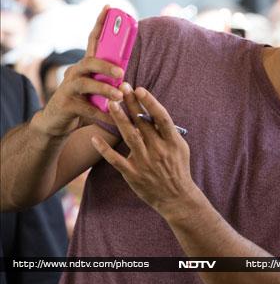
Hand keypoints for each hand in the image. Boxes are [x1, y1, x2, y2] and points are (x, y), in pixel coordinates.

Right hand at [32, 5, 121, 135]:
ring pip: (85, 83)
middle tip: (121, 72)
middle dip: (105, 65)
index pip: (92, 40)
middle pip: (89, 61)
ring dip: (104, 89)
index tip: (109, 7)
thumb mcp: (97, 90)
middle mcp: (74, 72)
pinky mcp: (65, 104)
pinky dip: (100, 113)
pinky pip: (85, 108)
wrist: (56, 123)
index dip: (100, 23)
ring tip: (119, 96)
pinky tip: (111, 118)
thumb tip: (126, 76)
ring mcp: (67, 88)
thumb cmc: (83, 104)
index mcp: (85, 66)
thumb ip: (108, 81)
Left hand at [90, 85, 197, 217]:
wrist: (176, 197)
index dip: (151, 103)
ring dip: (119, 118)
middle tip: (122, 86)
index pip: (161, 118)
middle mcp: (159, 150)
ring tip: (110, 102)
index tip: (140, 89)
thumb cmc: (178, 169)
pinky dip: (104, 148)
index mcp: (173, 142)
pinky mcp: (133, 174)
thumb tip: (154, 112)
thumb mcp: (180, 148)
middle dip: (132, 103)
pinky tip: (94, 137)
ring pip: (129, 136)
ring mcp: (145, 162)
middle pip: (143, 122)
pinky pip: (115, 159)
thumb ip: (168, 132)